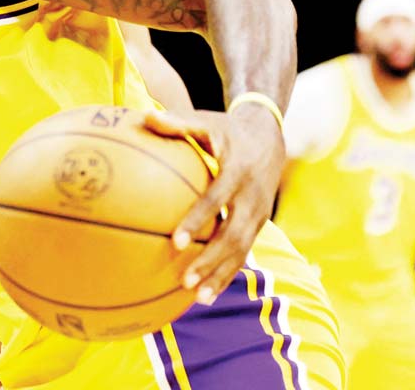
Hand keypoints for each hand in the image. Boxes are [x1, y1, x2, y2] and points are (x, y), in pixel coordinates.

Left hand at [144, 104, 284, 304]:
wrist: (269, 137)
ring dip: (221, 275)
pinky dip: (229, 273)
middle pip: (234, 235)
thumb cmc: (226, 130)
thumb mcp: (206, 121)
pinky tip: (208, 294)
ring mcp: (259, 214)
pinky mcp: (260, 224)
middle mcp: (252, 197)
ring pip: (243, 250)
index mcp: (237, 172)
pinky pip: (245, 252)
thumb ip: (177, 122)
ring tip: (197, 298)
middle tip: (184, 280)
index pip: (217, 199)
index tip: (175, 240)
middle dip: (211, 260)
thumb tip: (145, 116)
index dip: (198, 220)